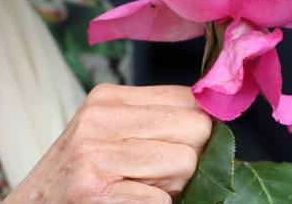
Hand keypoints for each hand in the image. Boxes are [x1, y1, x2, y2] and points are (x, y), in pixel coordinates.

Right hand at [5, 84, 212, 202]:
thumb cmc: (77, 180)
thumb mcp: (107, 136)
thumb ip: (154, 123)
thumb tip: (215, 123)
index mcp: (108, 98)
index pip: (188, 97)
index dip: (199, 129)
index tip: (184, 148)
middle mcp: (99, 118)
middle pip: (196, 128)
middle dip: (192, 160)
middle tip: (157, 179)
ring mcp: (94, 154)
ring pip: (186, 163)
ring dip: (173, 189)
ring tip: (137, 192)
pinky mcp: (93, 190)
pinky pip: (162, 200)